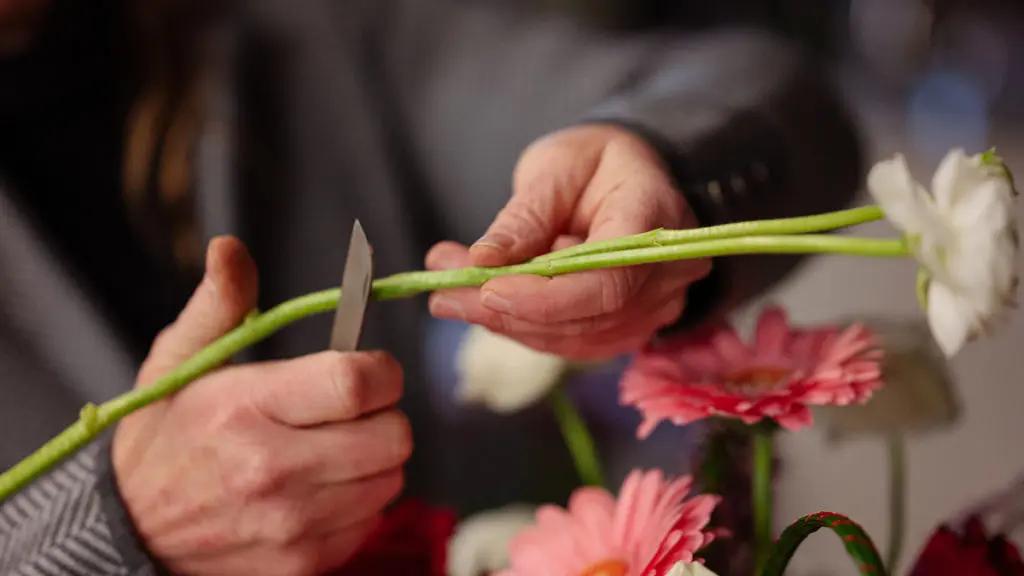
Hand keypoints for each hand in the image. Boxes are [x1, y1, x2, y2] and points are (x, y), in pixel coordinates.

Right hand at [113, 238, 411, 575]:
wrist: (131, 531)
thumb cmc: (164, 436)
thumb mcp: (178, 362)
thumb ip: (218, 303)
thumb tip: (230, 246)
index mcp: (247, 409)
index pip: (357, 382)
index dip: (380, 371)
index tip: (367, 370)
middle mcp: (274, 471)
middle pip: (392, 435)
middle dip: (383, 415)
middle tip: (352, 411)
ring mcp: (292, 525)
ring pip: (391, 479)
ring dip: (375, 458)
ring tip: (334, 448)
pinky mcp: (304, 562)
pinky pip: (371, 520)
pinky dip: (359, 501)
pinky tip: (321, 489)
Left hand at [427, 125, 709, 358]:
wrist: (627, 176)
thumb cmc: (593, 162)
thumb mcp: (554, 168)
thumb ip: (524, 216)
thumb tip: (483, 261)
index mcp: (653, 217)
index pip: (607, 282)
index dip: (545, 298)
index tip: (486, 290)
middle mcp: (666, 272)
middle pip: (585, 316)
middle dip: (508, 309)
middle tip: (443, 291)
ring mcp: (654, 306)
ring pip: (573, 337)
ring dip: (506, 321)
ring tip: (450, 293)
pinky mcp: (629, 325)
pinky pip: (571, 340)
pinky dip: (523, 326)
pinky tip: (480, 304)